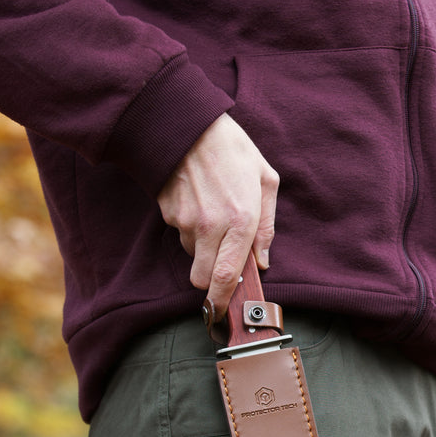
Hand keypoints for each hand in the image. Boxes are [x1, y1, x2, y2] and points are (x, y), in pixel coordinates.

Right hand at [157, 113, 278, 312]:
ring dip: (202, 249)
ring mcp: (186, 221)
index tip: (222, 312)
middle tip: (222, 261)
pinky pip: (179, 234)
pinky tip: (198, 203)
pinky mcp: (168, 213)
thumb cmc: (232, 149)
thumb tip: (263, 260)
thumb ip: (267, 225)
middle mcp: (212, 226)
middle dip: (211, 279)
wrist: (186, 123)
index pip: (229, 276)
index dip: (224, 300)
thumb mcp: (265, 179)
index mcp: (241, 219)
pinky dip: (189, 229)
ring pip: (191, 256)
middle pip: (202, 278)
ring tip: (212, 215)